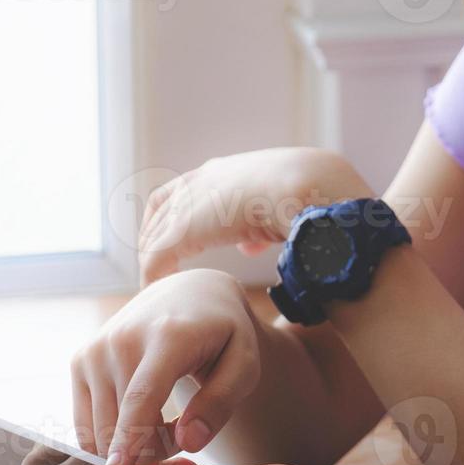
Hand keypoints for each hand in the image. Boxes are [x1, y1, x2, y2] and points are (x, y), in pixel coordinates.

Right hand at [71, 268, 260, 464]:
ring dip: (131, 446)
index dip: (130, 437)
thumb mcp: (243, 364)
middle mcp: (121, 340)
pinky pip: (85, 423)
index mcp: (167, 337)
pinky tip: (140, 424)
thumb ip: (221, 403)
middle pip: (121, 423)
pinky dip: (110, 438)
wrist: (188, 293)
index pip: (142, 396)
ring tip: (167, 427)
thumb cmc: (223, 334)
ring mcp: (94, 351)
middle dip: (151, 452)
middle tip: (185, 439)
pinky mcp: (80, 362)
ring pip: (100, 429)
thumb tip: (189, 442)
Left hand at [139, 148, 370, 285]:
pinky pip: (156, 257)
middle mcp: (202, 180)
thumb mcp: (281, 211)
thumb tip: (251, 246)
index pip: (186, 189)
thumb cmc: (309, 199)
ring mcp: (190, 201)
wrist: (310, 190)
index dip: (179, 214)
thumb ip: (260, 229)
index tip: (182, 241)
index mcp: (226, 171)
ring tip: (158, 286)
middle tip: (159, 267)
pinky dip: (155, 276)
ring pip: (154, 234)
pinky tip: (160, 293)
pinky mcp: (184, 227)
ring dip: (154, 260)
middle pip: (161, 207)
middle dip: (156, 236)